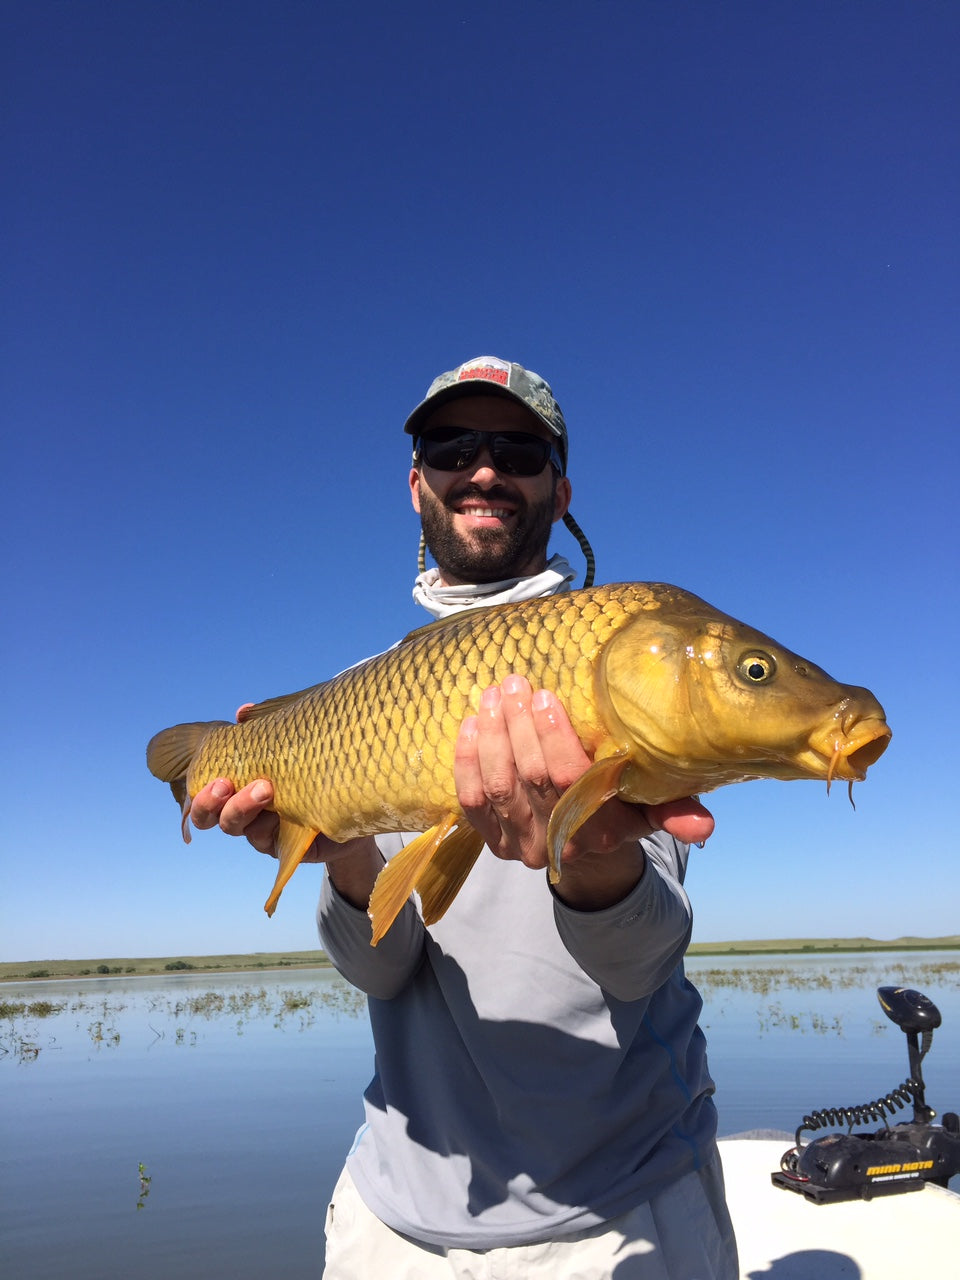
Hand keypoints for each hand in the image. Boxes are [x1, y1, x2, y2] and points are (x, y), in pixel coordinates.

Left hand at [453, 674, 714, 907]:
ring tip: (494, 695)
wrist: (586, 853)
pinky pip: (469, 800)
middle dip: (518, 725)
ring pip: (496, 786)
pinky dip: (467, 760)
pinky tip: (471, 724)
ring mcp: (517, 844)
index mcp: (598, 830)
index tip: (546, 696)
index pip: (569, 781)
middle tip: (514, 683)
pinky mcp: (490, 840)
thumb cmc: (621, 809)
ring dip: (491, 736)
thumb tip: (703, 823)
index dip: (553, 738)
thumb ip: (675, 809)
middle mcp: (554, 842)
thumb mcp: (651, 808)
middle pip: (528, 778)